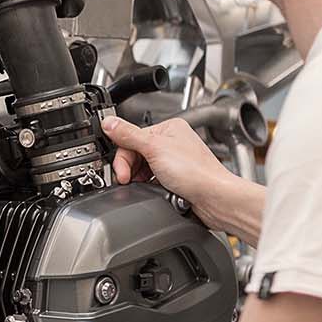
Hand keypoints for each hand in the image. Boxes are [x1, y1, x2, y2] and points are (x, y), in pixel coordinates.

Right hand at [101, 114, 236, 209]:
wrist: (213, 199)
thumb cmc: (195, 172)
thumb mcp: (154, 149)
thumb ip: (128, 135)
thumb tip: (109, 122)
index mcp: (169, 128)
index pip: (132, 138)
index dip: (123, 156)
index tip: (121, 172)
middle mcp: (172, 143)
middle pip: (135, 154)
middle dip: (130, 169)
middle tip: (128, 180)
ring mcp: (173, 162)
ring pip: (142, 169)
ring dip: (139, 179)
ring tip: (144, 186)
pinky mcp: (174, 179)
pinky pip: (151, 181)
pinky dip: (148, 187)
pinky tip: (153, 190)